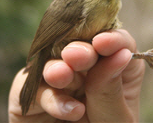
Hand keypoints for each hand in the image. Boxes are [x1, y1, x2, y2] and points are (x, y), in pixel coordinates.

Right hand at [9, 29, 144, 121]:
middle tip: (78, 56)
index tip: (104, 43)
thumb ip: (111, 88)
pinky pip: (32, 87)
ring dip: (58, 69)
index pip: (117, 43)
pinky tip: (68, 111)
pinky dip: (48, 97)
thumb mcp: (115, 120)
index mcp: (114, 70)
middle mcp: (86, 71)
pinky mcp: (31, 96)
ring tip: (62, 77)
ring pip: (52, 62)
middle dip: (80, 50)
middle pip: (82, 46)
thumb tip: (120, 53)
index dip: (112, 38)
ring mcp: (57, 80)